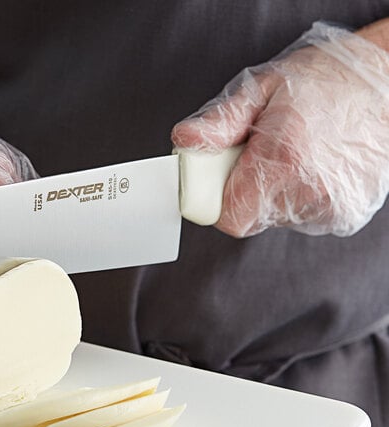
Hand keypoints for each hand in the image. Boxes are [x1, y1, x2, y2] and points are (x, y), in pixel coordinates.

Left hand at [172, 22, 388, 237]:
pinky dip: (300, 198)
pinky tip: (314, 167)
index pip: (229, 217)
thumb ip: (219, 122)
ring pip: (277, 218)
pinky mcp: (346, 216)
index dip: (217, 202)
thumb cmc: (327, 81)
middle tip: (261, 156)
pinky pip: (304, 217)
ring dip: (274, 194)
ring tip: (294, 156)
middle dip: (243, 192)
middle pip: (250, 218)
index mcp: (283, 159)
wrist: (387, 82)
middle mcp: (309, 190)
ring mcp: (332, 207)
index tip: (219, 181)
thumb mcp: (264, 89)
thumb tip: (185, 142)